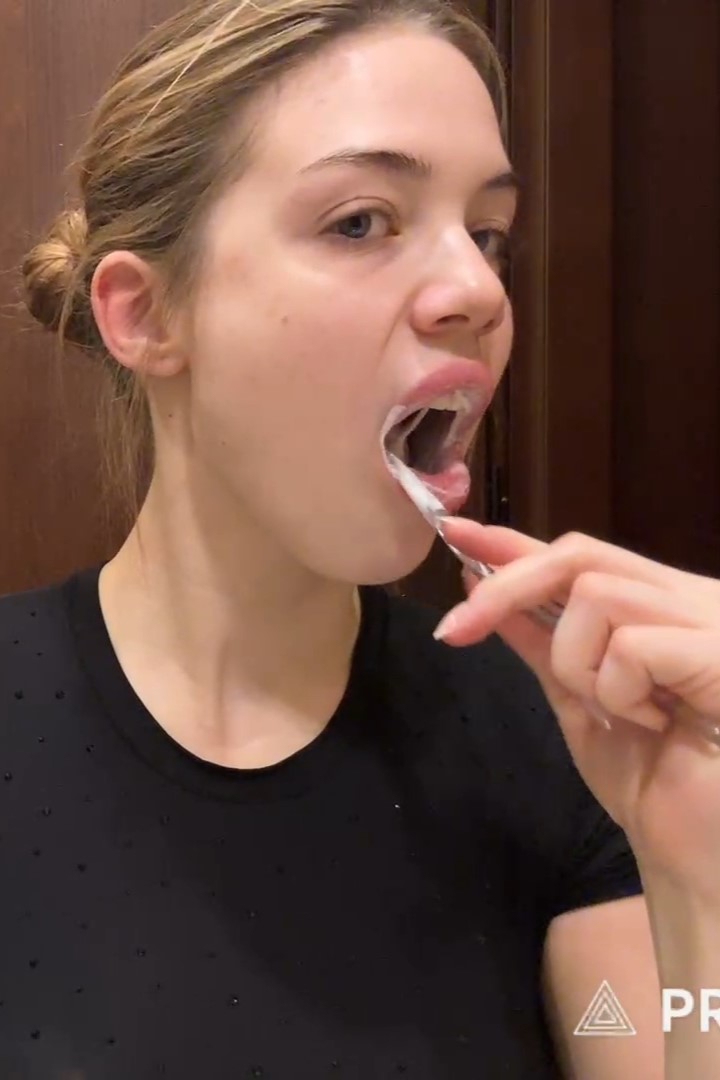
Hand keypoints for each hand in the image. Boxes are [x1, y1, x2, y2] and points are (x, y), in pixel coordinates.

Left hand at [434, 519, 719, 896]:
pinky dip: (619, 689)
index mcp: (665, 607)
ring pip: (595, 594)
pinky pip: (631, 644)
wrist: (698, 858)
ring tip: (619, 712)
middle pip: (581, 555)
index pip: (582, 555)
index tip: (455, 532)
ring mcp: (713, 622)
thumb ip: (540, 640)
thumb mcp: (580, 699)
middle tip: (459, 627)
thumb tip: (480, 585)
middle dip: (506, 588)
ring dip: (578, 662)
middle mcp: (694, 600)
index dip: (514, 542)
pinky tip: (655, 724)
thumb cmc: (652, 784)